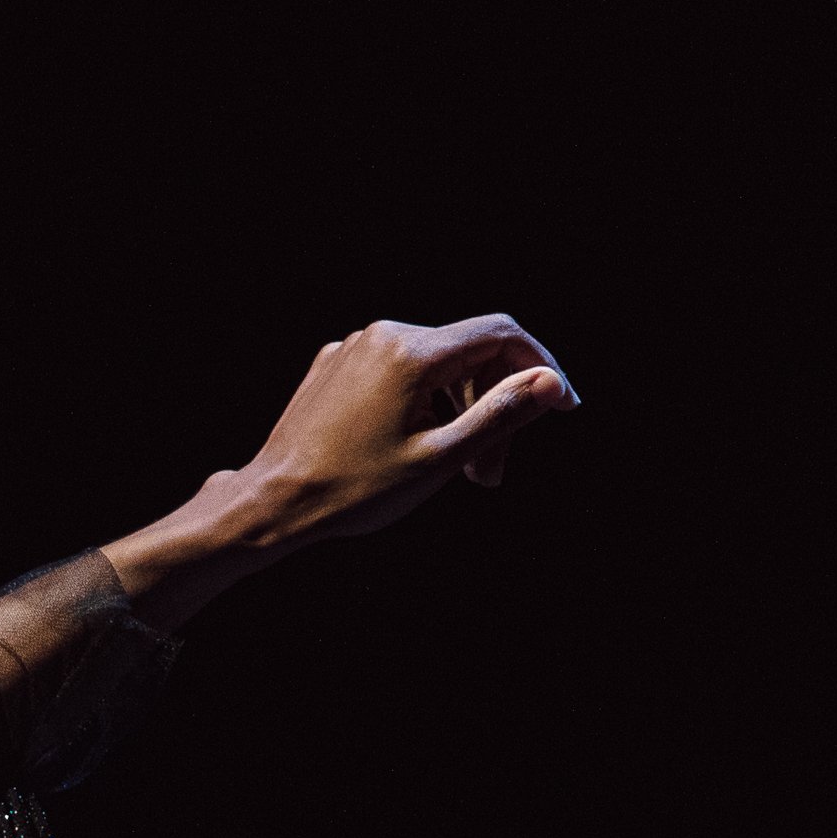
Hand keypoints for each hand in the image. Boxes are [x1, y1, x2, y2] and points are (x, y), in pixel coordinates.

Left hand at [222, 314, 580, 546]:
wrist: (272, 502)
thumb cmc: (353, 489)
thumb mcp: (440, 458)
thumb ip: (501, 414)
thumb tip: (550, 382)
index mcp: (411, 351)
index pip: (501, 335)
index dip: (540, 367)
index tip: (564, 407)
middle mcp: (382, 335)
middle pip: (469, 355)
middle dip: (495, 406)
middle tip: (494, 472)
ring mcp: (354, 348)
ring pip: (436, 368)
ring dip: (460, 413)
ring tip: (462, 472)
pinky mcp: (336, 366)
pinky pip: (400, 375)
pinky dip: (424, 406)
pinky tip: (419, 451)